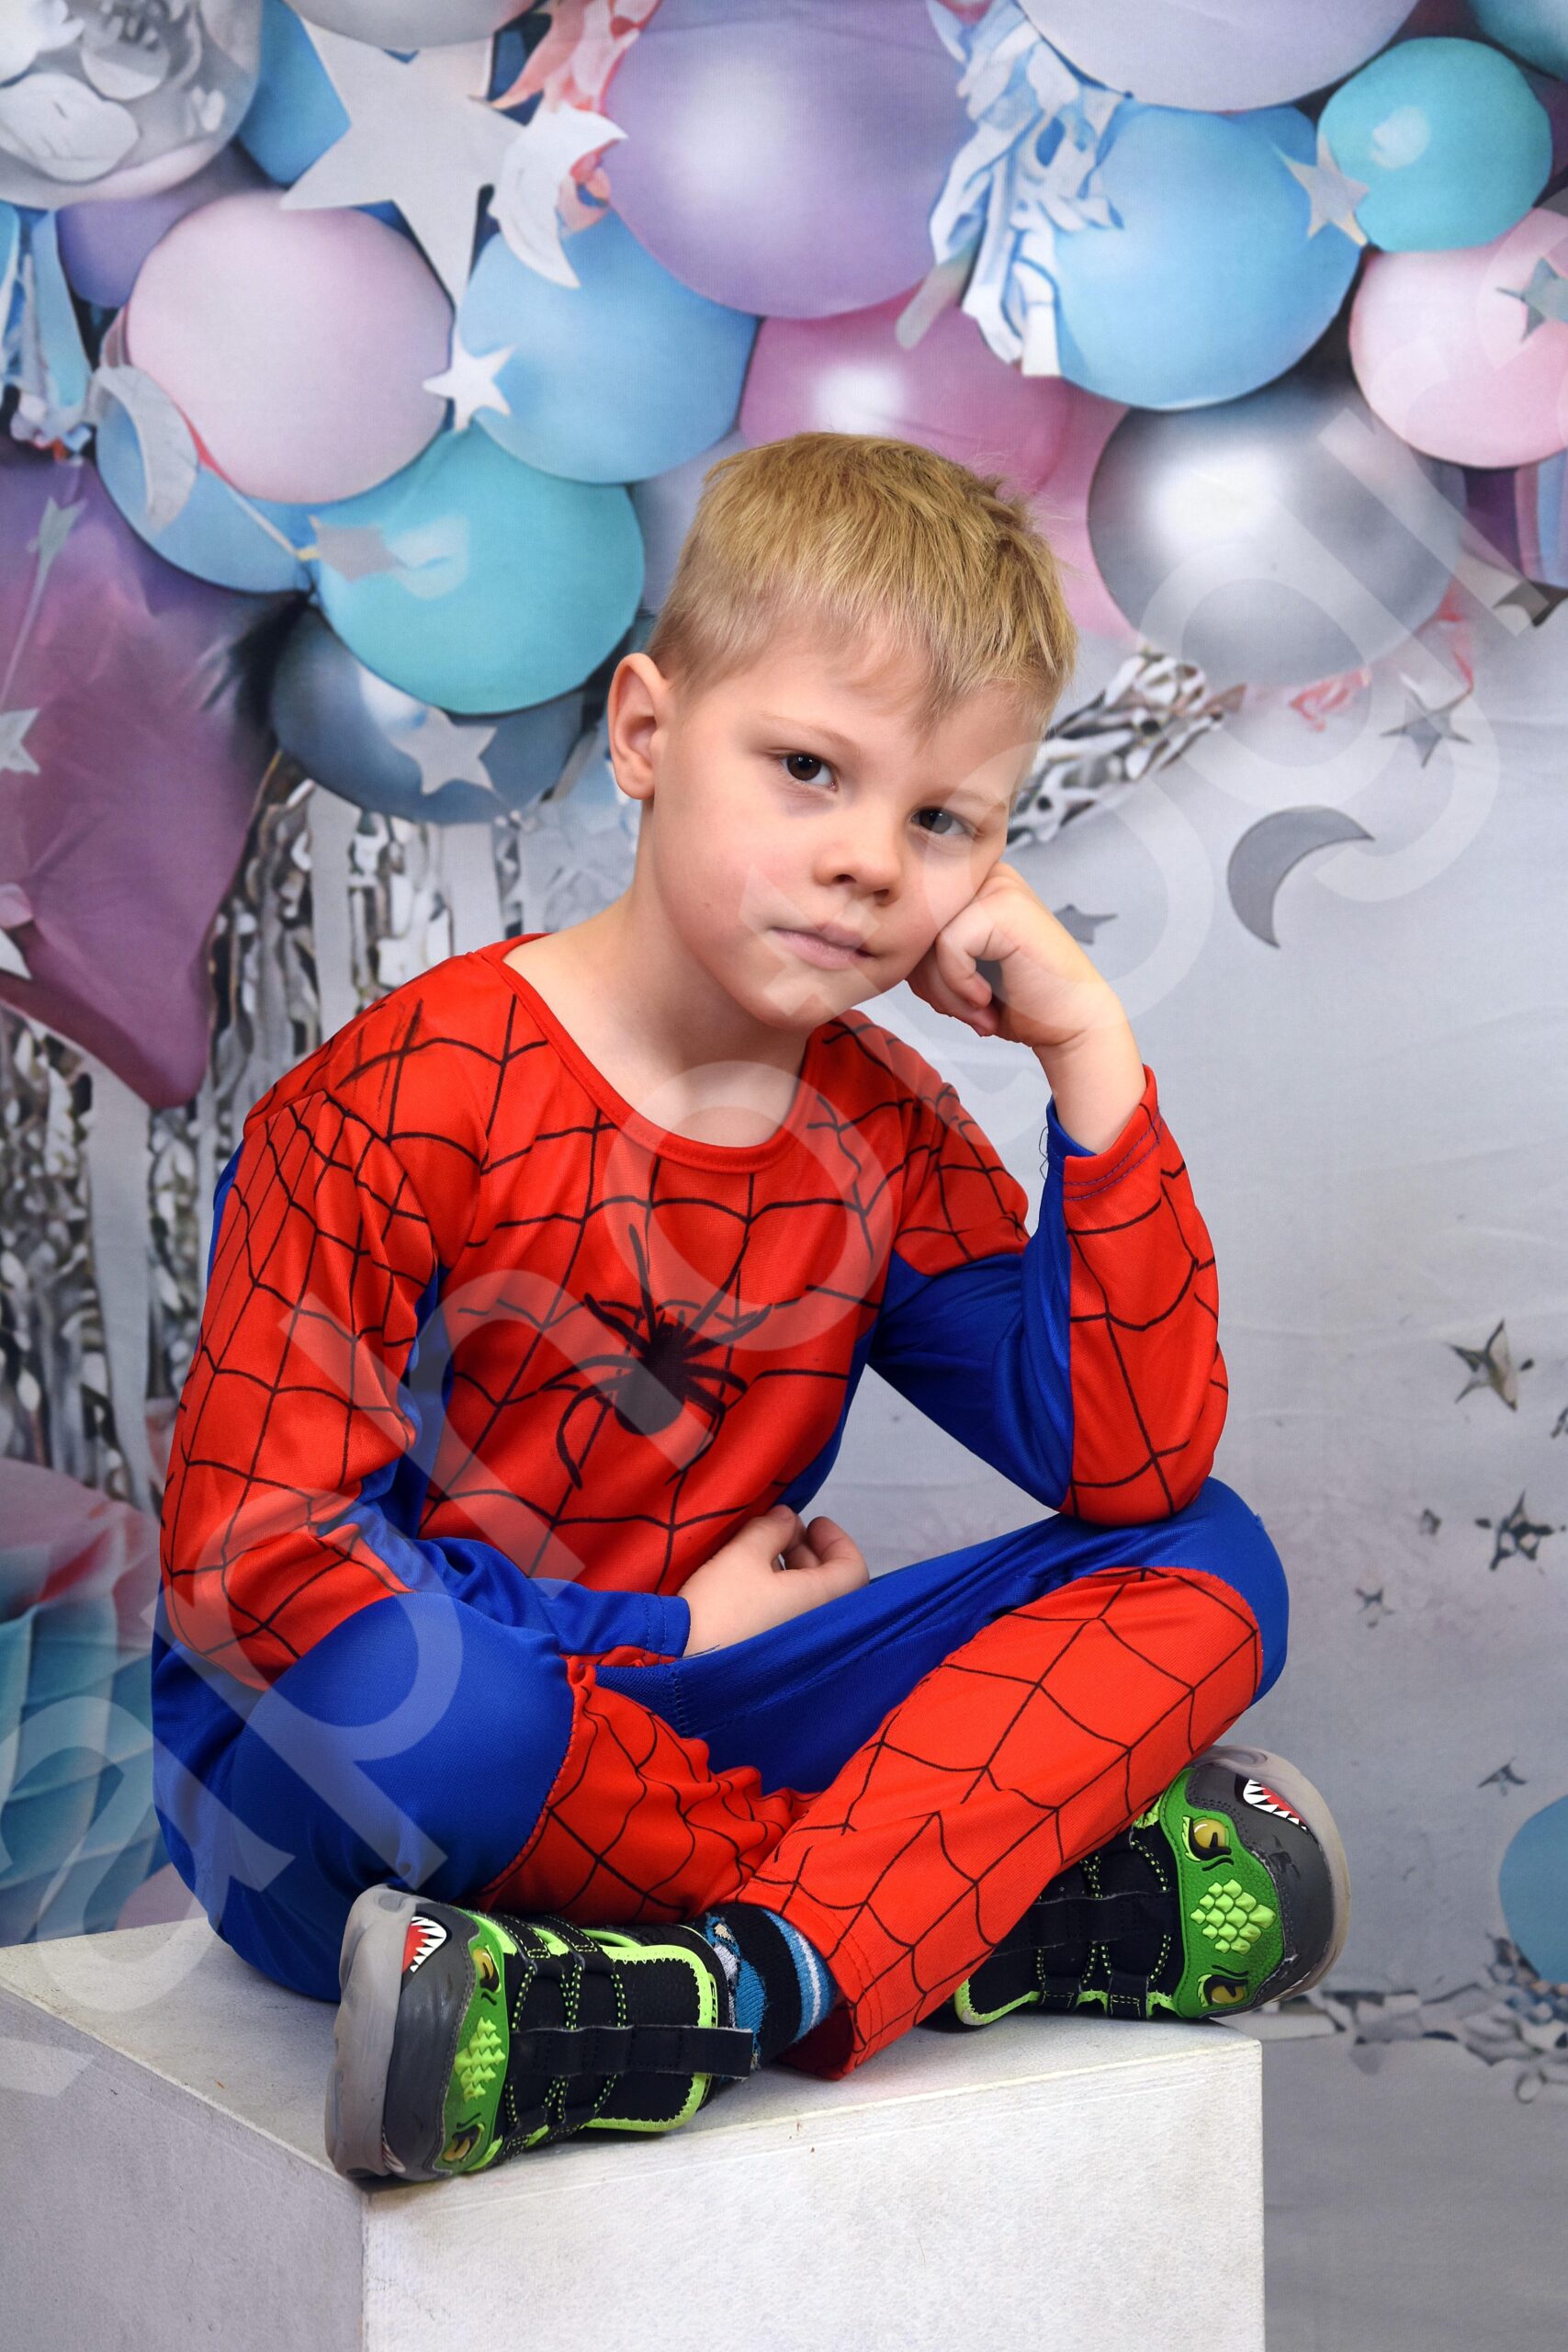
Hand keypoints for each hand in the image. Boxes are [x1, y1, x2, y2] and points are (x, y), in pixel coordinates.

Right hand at [681, 1504, 869, 1655]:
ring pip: (806, 1602)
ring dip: (791, 1571)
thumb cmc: (719, 1608)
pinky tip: (749, 1582)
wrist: (678, 1667)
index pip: (853, 1569)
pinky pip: (789, 1619)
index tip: (813, 1521)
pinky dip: (779, 1595)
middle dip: (808, 1551)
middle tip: (780, 1529)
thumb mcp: (742, 1556)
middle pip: (830, 1584)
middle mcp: (817, 1629)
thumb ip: (771, 1529)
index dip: (837, 1539)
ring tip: (760, 1551)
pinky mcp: (771, 1659)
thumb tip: (788, 1519)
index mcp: (819, 1603)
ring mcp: (796, 1649)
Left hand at [904, 860, 1124, 1053]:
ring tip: (978, 1010)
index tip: (954, 1000)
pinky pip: (947, 947)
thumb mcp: (956, 969)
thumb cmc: (1015, 999)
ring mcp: (996, 885)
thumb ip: (922, 948)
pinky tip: (987, 1000)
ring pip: (927, 938)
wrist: (1070, 1024)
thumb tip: (876, 940)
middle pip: (914, 928)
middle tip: (965, 1011)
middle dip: (930, 983)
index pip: (910, 922)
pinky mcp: (1003, 905)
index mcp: (970, 885)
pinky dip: (961, 985)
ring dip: (945, 990)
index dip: (920, 971)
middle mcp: (984, 875)